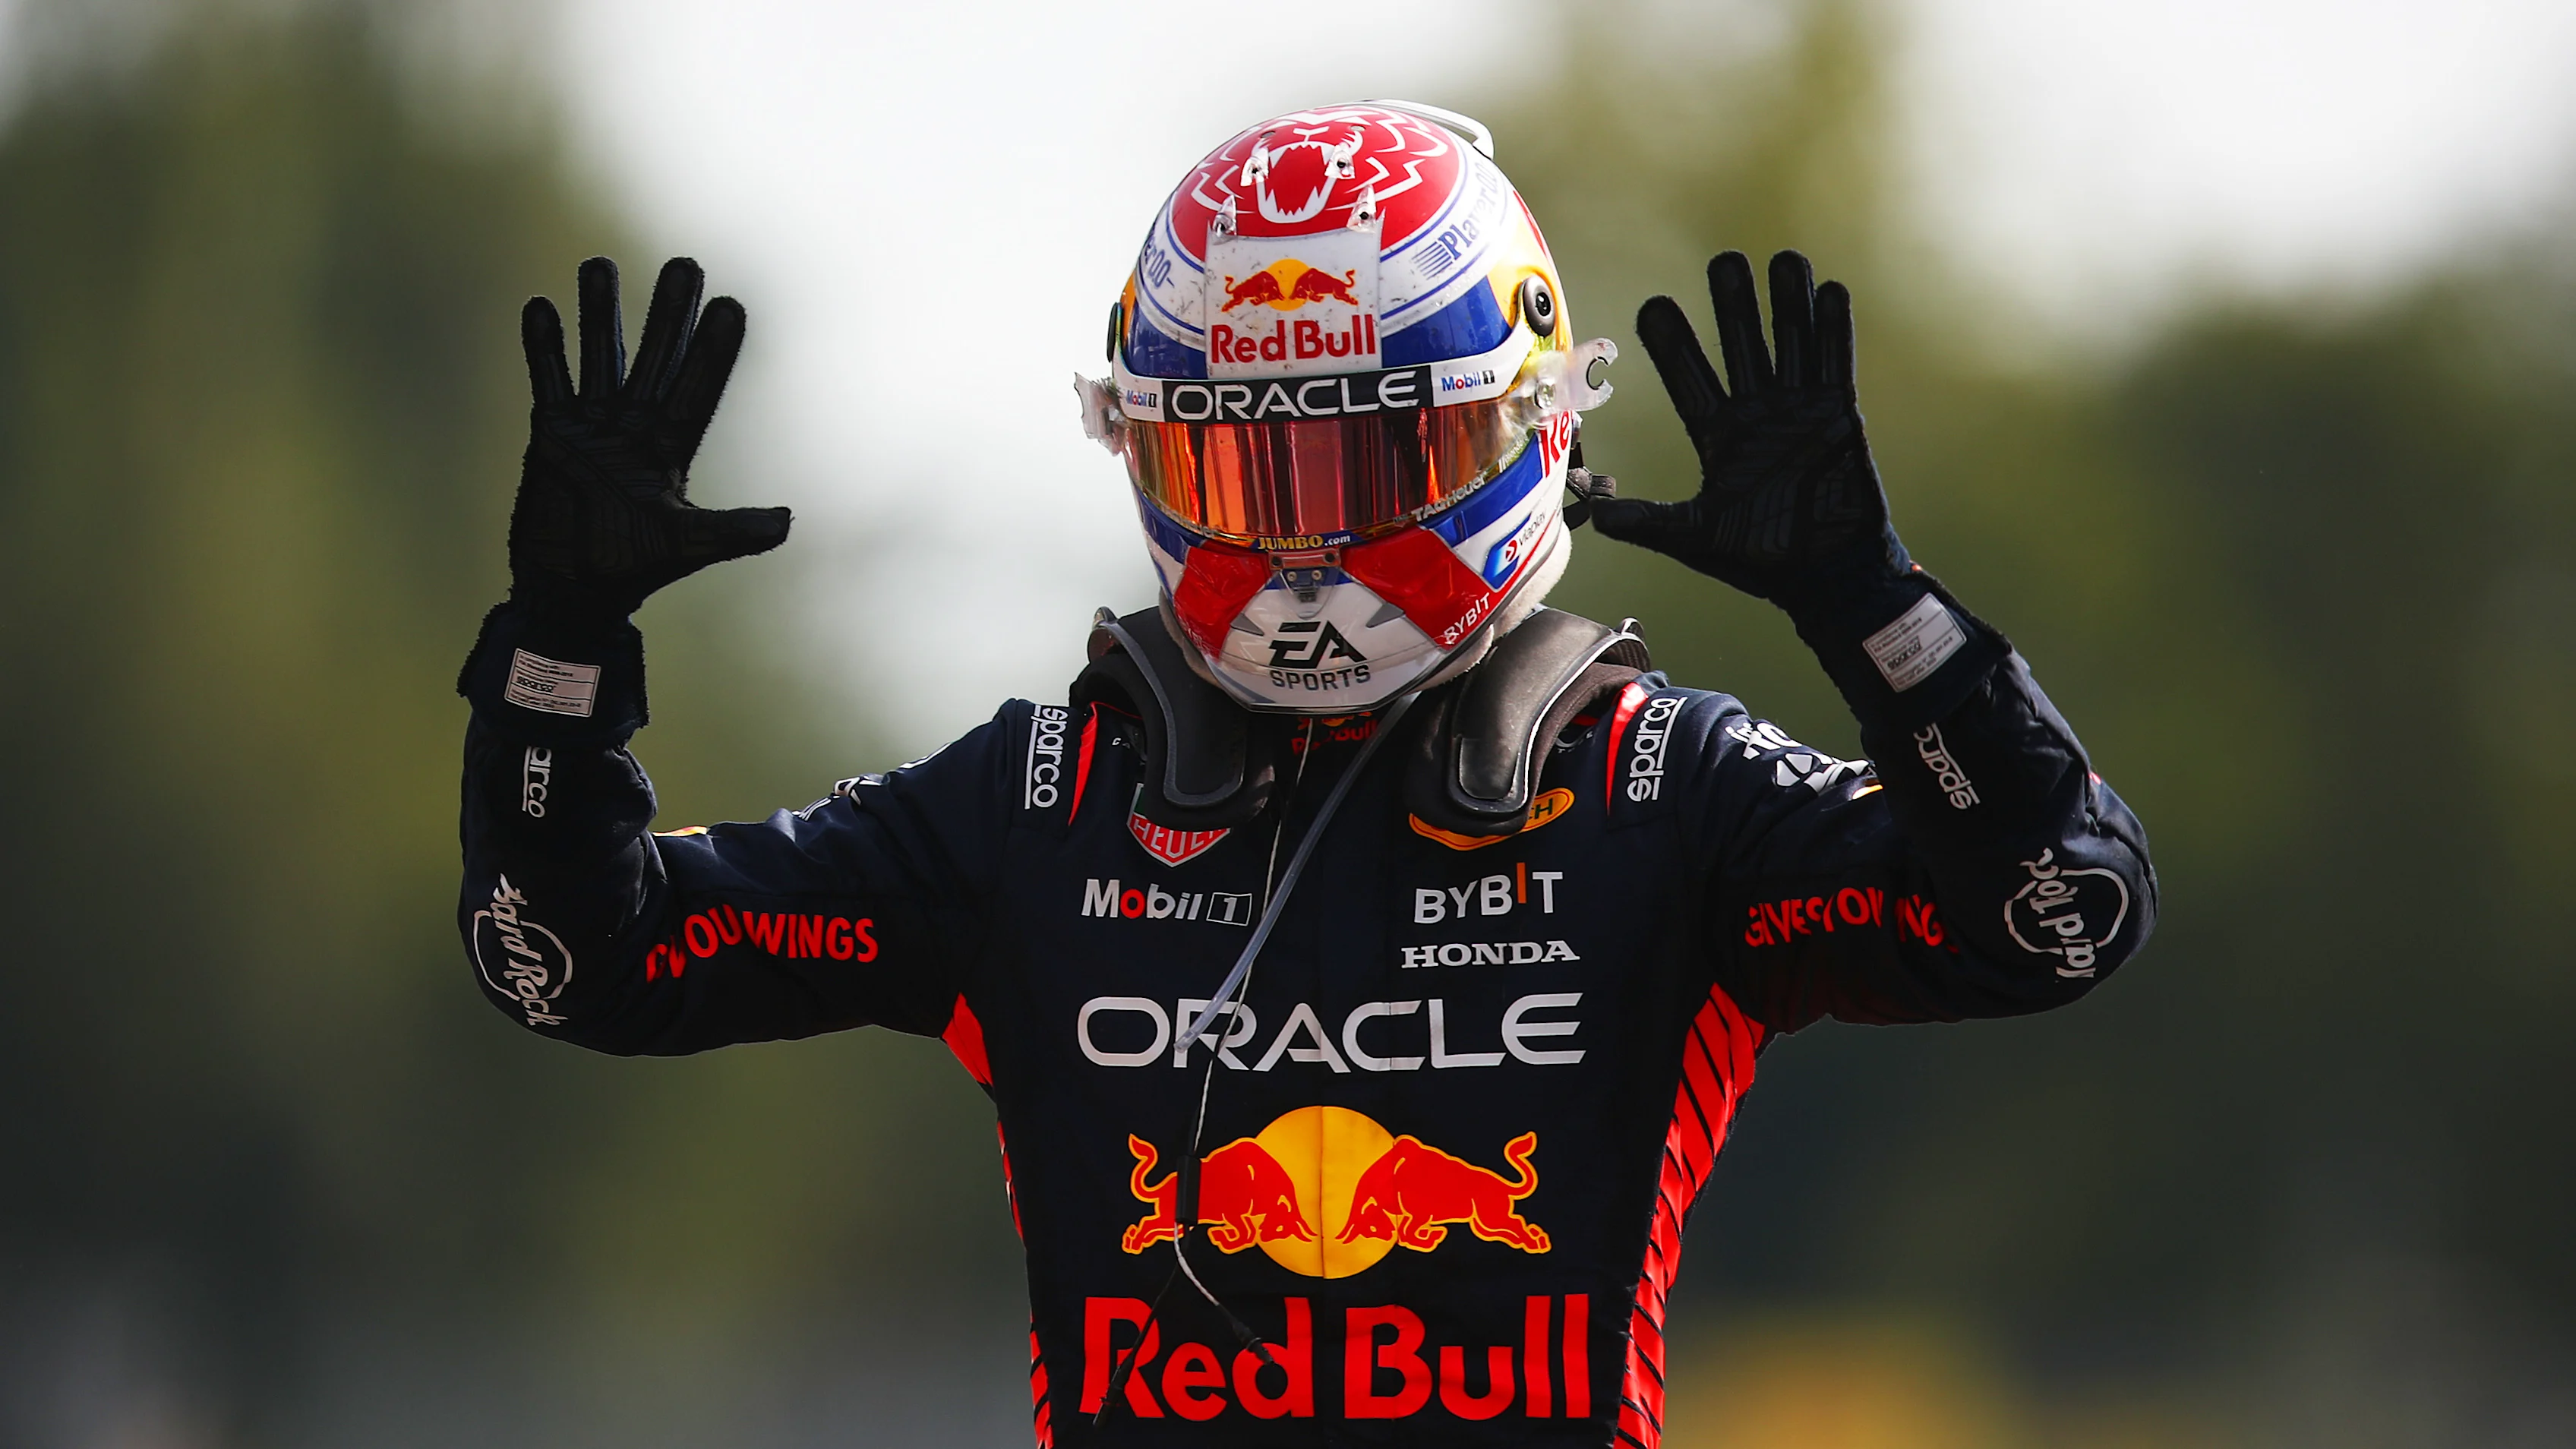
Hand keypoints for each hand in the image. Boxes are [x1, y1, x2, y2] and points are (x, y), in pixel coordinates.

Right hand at [509, 256, 789, 614]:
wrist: (570, 590)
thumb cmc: (630, 569)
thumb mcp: (687, 545)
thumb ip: (733, 530)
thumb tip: (788, 521)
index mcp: (672, 448)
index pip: (698, 387)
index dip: (715, 350)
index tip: (732, 305)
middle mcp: (636, 427)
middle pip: (656, 358)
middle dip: (668, 313)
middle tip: (685, 263)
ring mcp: (593, 426)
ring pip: (600, 357)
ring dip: (600, 314)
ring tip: (600, 263)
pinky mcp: (551, 434)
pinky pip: (549, 381)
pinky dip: (545, 348)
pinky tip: (540, 306)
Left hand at [1590, 250, 1896, 603]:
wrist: (1827, 574)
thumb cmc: (1763, 559)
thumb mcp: (1697, 538)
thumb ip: (1651, 523)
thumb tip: (1597, 520)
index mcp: (1718, 435)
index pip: (1689, 378)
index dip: (1673, 343)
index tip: (1654, 306)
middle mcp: (1756, 413)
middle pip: (1740, 346)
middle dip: (1733, 305)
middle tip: (1724, 261)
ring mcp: (1798, 410)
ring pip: (1789, 343)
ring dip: (1786, 304)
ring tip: (1783, 259)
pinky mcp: (1838, 415)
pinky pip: (1834, 363)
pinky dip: (1832, 330)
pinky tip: (1829, 290)